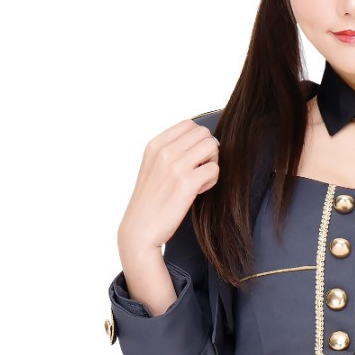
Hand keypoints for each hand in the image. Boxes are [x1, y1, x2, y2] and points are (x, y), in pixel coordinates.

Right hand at [118, 118, 219, 263]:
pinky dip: (212, 181)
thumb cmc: (149, 202)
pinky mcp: (187, 184)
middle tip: (200, 170)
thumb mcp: (152, 167)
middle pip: (204, 134)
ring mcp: (175, 167)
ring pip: (212, 147)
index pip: (189, 125)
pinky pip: (214, 169)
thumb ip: (170, 151)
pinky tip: (200, 191)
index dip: (197, 140)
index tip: (192, 158)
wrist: (140, 230)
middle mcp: (164, 152)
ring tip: (200, 180)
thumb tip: (199, 140)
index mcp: (155, 145)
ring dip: (212, 163)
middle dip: (208, 150)